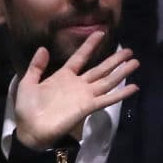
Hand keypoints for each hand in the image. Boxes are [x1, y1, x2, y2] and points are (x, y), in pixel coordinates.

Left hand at [13, 31, 138, 149]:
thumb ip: (36, 66)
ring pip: (107, 80)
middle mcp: (77, 84)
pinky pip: (107, 99)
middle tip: (128, 50)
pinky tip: (134, 87)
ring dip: (121, 72)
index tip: (100, 32)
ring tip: (135, 62)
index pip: (80, 57)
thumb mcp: (28, 83)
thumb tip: (44, 48)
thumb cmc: (27, 108)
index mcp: (63, 76)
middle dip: (114, 59)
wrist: (30, 130)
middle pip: (100, 68)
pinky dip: (121, 94)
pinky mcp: (88, 107)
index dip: (90, 45)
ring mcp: (84, 95)